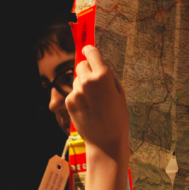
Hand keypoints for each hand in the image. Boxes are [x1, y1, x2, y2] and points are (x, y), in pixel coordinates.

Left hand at [66, 44, 129, 161]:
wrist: (105, 140)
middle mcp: (87, 81)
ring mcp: (76, 92)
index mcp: (103, 76)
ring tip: (93, 99)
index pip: (92, 54)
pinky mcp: (69, 102)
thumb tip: (100, 66)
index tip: (87, 49)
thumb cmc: (117, 116)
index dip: (89, 50)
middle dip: (87, 68)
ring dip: (83, 84)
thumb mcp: (119, 92)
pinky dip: (79, 96)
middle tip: (94, 78)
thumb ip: (108, 77)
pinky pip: (73, 93)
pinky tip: (87, 107)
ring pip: (77, 80)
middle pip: (81, 65)